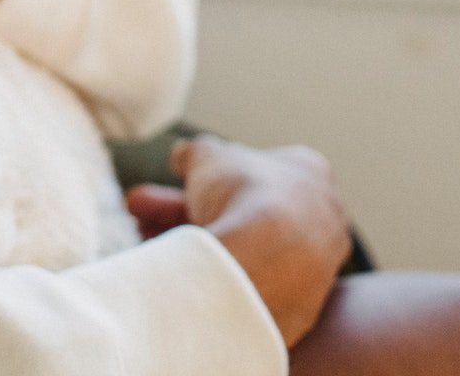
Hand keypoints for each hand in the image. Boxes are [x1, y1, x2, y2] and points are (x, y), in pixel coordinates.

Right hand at [125, 135, 350, 346]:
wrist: (265, 266)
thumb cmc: (244, 196)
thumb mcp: (207, 155)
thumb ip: (194, 153)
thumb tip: (182, 156)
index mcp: (309, 172)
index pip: (251, 169)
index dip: (203, 175)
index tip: (171, 179)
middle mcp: (320, 219)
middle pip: (238, 213)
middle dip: (182, 210)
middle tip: (140, 212)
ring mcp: (311, 267)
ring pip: (240, 250)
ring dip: (188, 242)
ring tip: (144, 242)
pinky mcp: (296, 307)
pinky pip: (246, 286)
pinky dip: (212, 277)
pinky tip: (176, 274)